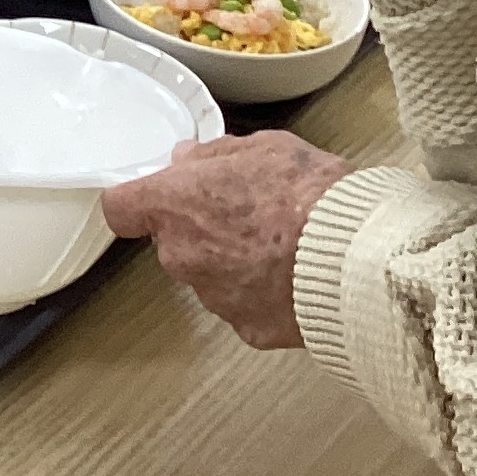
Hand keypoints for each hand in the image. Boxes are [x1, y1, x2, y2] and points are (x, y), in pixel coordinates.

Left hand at [101, 132, 349, 350]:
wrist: (354, 257)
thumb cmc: (310, 196)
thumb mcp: (265, 147)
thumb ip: (215, 155)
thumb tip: (189, 160)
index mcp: (175, 206)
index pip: (121, 208)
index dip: (140, 202)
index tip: (159, 198)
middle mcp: (182, 256)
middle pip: (174, 242)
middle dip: (201, 229)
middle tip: (248, 214)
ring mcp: (213, 297)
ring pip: (210, 275)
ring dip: (233, 262)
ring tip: (282, 246)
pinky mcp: (246, 328)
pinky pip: (244, 305)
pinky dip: (263, 294)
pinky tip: (294, 276)